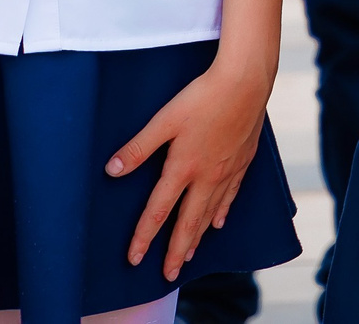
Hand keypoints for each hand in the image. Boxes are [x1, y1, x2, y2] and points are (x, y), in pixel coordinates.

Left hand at [107, 59, 270, 280]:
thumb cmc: (203, 97)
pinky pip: (231, 195)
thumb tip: (111, 171)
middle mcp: (207, 176)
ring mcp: (228, 170)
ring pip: (211, 213)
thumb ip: (138, 148)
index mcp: (183, 168)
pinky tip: (219, 221)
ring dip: (198, 237)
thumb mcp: (165, 119)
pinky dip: (222, 212)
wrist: (247, 81)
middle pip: (189, 222)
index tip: (134, 259)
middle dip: (176, 251)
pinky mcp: (243, 160)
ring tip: (188, 256)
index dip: (144, 237)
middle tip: (169, 275)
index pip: (159, 212)